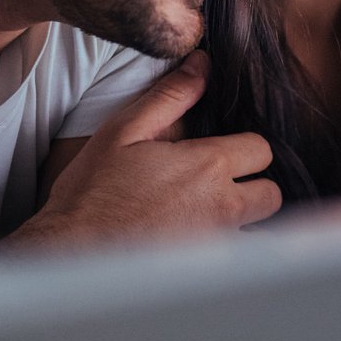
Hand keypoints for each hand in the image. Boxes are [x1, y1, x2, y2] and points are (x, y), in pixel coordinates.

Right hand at [0, 52, 281, 253]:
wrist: (69, 254)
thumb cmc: (92, 190)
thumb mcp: (125, 130)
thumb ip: (171, 96)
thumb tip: (203, 63)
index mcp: (208, 166)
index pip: (262, 150)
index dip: (244, 148)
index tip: (219, 153)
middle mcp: (222, 208)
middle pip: (271, 195)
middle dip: (254, 187)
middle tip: (218, 185)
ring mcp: (216, 246)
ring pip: (256, 231)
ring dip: (240, 223)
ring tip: (203, 217)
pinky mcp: (204, 277)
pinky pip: (233, 262)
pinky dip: (221, 253)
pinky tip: (189, 244)